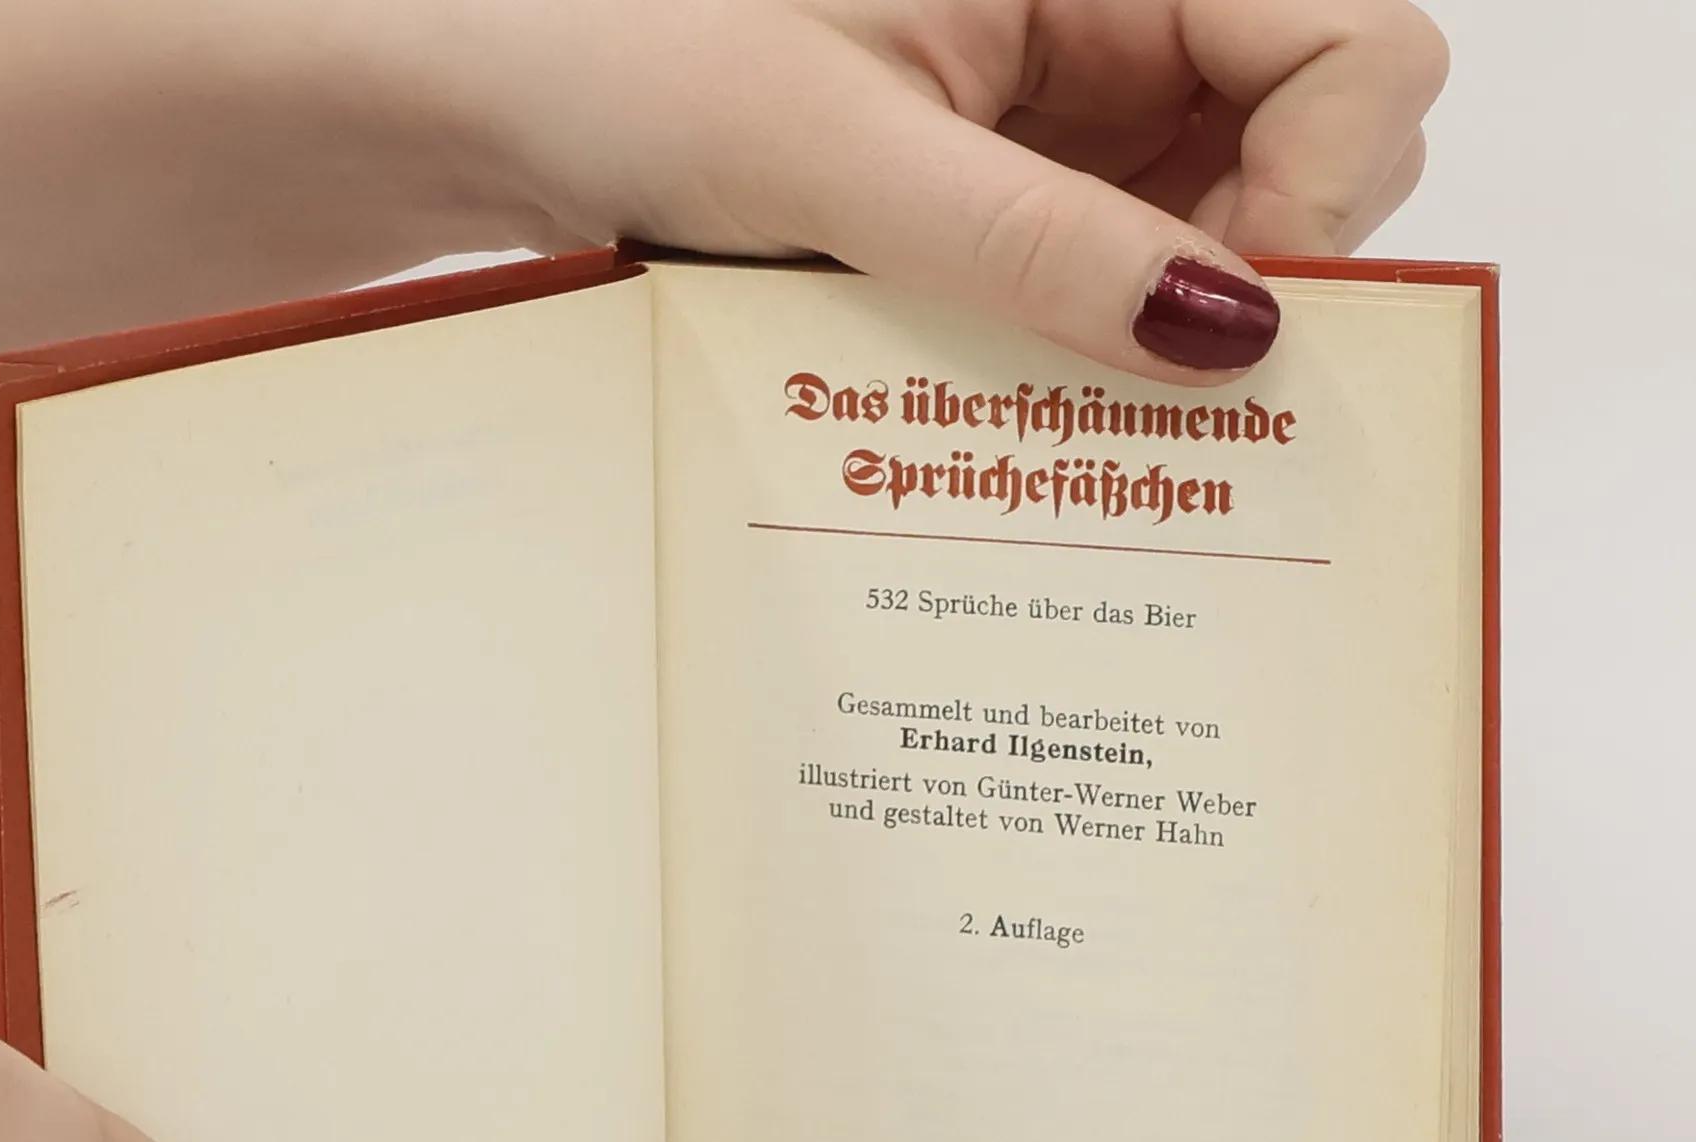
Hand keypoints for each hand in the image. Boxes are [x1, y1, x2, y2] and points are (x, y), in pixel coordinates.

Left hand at [418, 0, 1447, 377]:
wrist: (499, 88)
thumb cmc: (630, 50)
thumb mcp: (843, 154)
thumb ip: (1040, 243)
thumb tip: (1232, 339)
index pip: (1354, 38)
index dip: (1331, 185)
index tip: (1229, 315)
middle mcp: (1110, 13)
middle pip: (1311, 136)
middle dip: (1260, 266)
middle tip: (1143, 375)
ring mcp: (1064, 105)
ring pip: (1215, 222)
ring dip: (1163, 322)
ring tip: (1057, 393)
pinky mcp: (1007, 183)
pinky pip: (1107, 266)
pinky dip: (1090, 337)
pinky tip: (1023, 386)